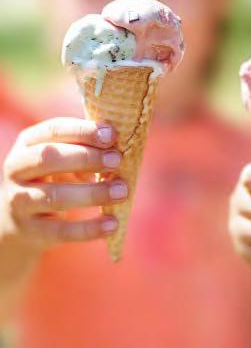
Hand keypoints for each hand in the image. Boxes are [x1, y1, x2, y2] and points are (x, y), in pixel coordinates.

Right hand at [1, 118, 127, 249]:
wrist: (21, 221)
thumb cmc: (54, 177)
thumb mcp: (65, 157)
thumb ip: (86, 150)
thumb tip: (117, 152)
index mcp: (29, 142)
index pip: (54, 130)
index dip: (83, 131)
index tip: (112, 135)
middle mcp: (18, 169)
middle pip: (48, 158)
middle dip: (86, 157)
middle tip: (117, 160)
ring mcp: (20, 201)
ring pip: (55, 196)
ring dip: (93, 193)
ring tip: (122, 191)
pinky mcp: (29, 231)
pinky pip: (61, 230)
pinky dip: (89, 228)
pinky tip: (112, 224)